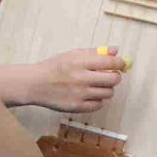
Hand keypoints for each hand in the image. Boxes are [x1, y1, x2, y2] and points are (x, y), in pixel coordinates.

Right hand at [0, 46, 125, 113]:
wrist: (35, 84)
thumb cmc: (54, 67)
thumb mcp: (72, 54)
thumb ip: (95, 52)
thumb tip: (115, 50)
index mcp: (80, 62)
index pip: (110, 62)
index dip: (119, 63)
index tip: (120, 64)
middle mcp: (81, 78)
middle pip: (113, 79)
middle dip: (115, 77)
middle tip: (110, 76)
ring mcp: (80, 94)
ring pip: (108, 93)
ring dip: (106, 89)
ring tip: (97, 85)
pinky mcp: (77, 107)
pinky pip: (98, 105)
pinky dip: (98, 100)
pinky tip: (90, 94)